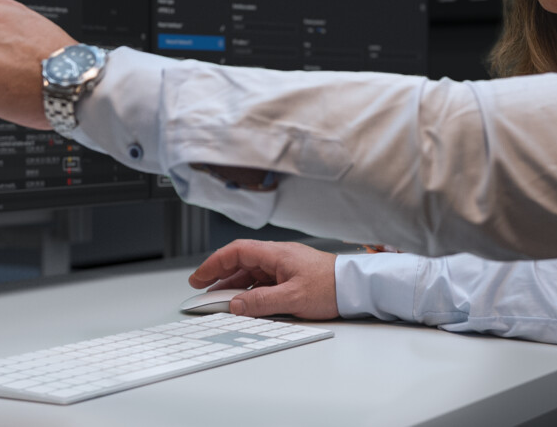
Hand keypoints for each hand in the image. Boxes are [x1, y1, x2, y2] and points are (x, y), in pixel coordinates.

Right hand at [188, 240, 339, 319]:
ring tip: (218, 299)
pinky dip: (248, 290)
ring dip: (233, 284)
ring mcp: (284, 266)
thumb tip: (235, 304)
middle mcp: (277, 256)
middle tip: (201, 288)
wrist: (357, 287)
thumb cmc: (331, 286)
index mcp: (275, 254)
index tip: (199, 277)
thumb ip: (261, 302)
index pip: (236, 252)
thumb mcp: (293, 299)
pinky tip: (243, 302)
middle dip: (218, 274)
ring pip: (250, 272)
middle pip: (240, 261)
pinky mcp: (291, 277)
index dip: (214, 264)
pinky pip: (262, 281)